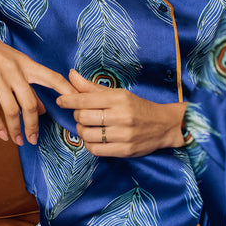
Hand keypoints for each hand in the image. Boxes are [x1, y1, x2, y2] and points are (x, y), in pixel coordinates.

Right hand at [0, 15, 74, 145]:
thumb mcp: (14, 62)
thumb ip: (30, 85)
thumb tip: (45, 109)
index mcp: (26, 64)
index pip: (53, 78)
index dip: (68, 92)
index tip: (76, 108)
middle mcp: (14, 71)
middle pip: (30, 103)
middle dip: (34, 125)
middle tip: (34, 140)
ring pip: (12, 110)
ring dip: (16, 129)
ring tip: (18, 141)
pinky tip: (2, 135)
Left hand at [56, 70, 186, 156]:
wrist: (164, 125)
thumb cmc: (137, 107)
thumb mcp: (118, 93)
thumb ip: (92, 87)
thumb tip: (71, 74)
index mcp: (119, 98)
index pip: (86, 99)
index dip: (69, 100)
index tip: (61, 101)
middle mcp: (122, 115)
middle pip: (84, 117)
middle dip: (77, 116)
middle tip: (80, 115)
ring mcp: (124, 134)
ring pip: (88, 135)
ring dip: (81, 131)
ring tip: (86, 127)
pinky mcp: (125, 150)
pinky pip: (96, 150)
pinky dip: (89, 144)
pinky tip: (93, 139)